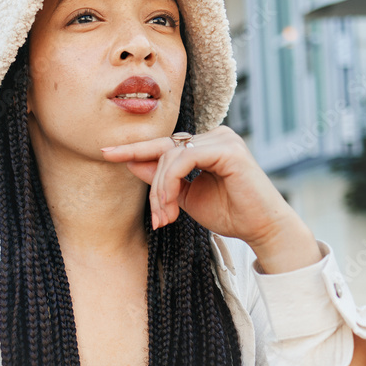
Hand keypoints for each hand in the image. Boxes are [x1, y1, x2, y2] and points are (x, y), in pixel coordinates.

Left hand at [102, 126, 299, 249]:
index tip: (105, 153)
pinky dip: (171, 181)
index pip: (163, 145)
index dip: (133, 149)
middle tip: (157, 218)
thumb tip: (131, 162)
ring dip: (161, 189)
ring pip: (170, 156)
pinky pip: (184, 158)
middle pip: (162, 151)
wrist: (260, 229)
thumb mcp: (184, 196)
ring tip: (166, 216)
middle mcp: (214, 136)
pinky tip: (172, 203)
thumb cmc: (228, 213)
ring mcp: (222, 139)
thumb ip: (161, 179)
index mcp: (204, 145)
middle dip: (152, 186)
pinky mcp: (228, 148)